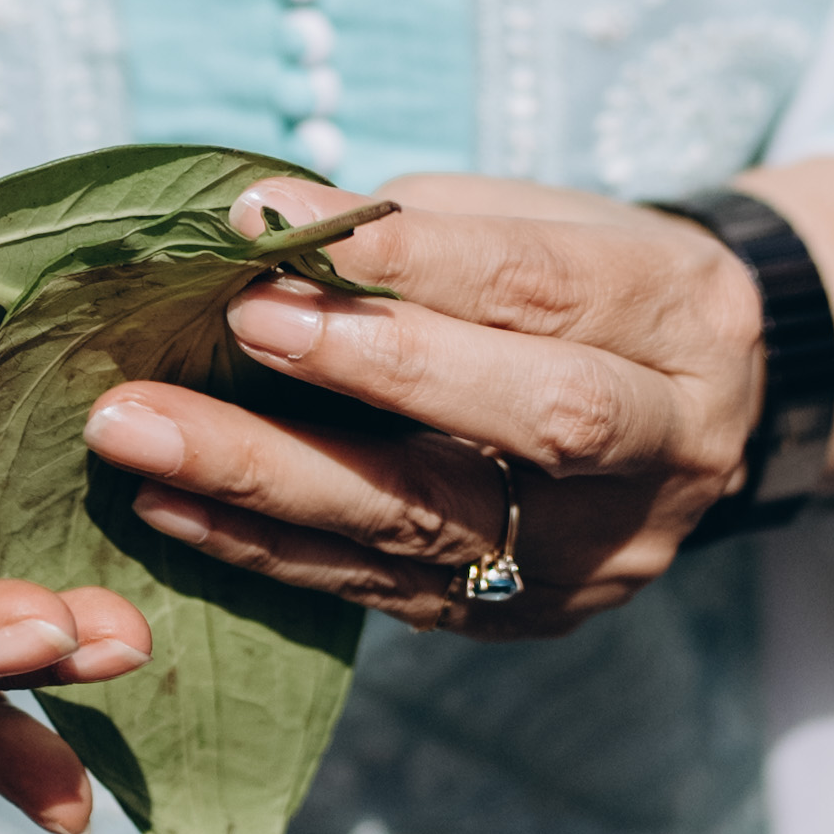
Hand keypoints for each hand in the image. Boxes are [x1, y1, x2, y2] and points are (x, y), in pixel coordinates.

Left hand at [82, 160, 833, 637]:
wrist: (694, 401)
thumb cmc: (583, 276)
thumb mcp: (533, 217)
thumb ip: (418, 229)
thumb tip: (260, 230)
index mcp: (683, 316)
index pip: (545, 286)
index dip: (408, 260)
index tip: (268, 224)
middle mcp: (669, 447)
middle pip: (536, 421)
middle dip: (372, 373)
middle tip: (235, 325)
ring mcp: (602, 551)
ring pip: (436, 524)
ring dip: (270, 479)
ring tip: (138, 434)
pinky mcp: (529, 617)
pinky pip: (386, 591)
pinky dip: (267, 549)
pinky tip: (167, 508)